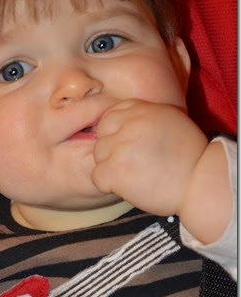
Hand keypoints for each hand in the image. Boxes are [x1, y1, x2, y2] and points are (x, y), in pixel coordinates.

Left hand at [92, 99, 207, 217]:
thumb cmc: (189, 157)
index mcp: (143, 110)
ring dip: (110, 168)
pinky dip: (108, 185)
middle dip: (111, 150)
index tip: (125, 145)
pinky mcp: (116, 171)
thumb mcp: (170, 122)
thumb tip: (122, 123)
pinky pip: (97, 176)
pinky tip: (126, 186)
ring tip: (132, 175)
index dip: (114, 132)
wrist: (199, 183)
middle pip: (101, 135)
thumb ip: (144, 117)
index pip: (110, 115)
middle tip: (130, 164)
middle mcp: (130, 125)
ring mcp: (121, 147)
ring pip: (98, 156)